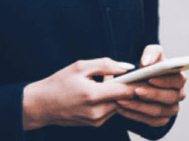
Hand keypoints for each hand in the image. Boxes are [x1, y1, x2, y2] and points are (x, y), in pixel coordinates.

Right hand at [22, 58, 137, 129]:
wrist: (40, 106)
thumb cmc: (58, 83)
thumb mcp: (80, 66)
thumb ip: (106, 64)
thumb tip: (128, 67)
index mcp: (93, 95)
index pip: (126, 90)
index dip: (138, 82)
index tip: (148, 74)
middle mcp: (97, 112)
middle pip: (125, 99)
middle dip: (128, 86)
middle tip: (131, 74)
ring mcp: (97, 120)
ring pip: (119, 104)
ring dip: (118, 93)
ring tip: (106, 81)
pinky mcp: (95, 124)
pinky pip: (111, 110)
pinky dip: (110, 100)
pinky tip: (100, 91)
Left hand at [116, 45, 186, 126]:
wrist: (141, 83)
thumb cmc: (149, 67)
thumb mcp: (151, 54)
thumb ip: (151, 52)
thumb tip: (147, 62)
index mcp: (179, 78)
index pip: (179, 80)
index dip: (166, 80)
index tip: (150, 78)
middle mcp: (178, 95)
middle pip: (169, 97)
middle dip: (151, 94)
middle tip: (135, 90)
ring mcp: (171, 109)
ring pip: (158, 111)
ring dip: (139, 106)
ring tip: (122, 100)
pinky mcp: (161, 120)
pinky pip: (149, 121)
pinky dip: (134, 115)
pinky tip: (121, 108)